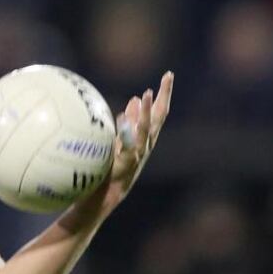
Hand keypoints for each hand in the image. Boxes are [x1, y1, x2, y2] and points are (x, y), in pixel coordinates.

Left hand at [103, 71, 174, 204]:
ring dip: (145, 113)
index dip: (163, 95)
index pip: (157, 114)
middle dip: (163, 98)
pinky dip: (127, 132)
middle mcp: (145, 147)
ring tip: (146, 93)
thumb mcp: (119, 143)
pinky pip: (128, 147)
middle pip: (158, 119)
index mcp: (145, 140)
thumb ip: (127, 125)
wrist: (104, 197)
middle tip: (167, 76)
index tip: (167, 75)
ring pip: (145, 131)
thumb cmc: (109, 170)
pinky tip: (123, 117)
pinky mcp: (125, 165)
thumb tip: (131, 102)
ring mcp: (137, 156)